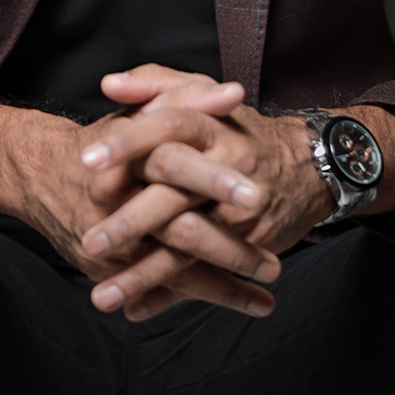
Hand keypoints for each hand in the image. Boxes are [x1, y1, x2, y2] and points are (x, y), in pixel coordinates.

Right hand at [0, 94, 280, 318]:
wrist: (43, 173)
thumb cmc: (112, 139)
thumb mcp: (148, 110)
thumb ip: (190, 96)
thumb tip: (234, 92)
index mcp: (131, 154)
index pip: (174, 163)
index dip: (215, 182)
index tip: (258, 197)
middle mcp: (117, 197)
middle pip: (174, 226)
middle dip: (226, 248)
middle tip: (274, 265)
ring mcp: (111, 238)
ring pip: (171, 267)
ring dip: (223, 283)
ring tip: (267, 294)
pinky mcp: (108, 266)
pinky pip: (157, 288)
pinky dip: (198, 297)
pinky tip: (243, 306)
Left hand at [79, 67, 394, 321]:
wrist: (307, 165)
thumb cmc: (236, 128)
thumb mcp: (201, 94)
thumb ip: (153, 84)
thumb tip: (108, 85)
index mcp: (208, 125)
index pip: (164, 127)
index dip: (127, 142)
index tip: (87, 159)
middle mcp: (223, 167)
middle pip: (172, 195)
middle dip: (130, 222)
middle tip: (89, 241)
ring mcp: (234, 212)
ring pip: (184, 246)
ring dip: (143, 273)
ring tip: (102, 296)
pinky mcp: (244, 245)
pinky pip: (204, 274)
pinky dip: (169, 294)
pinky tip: (134, 310)